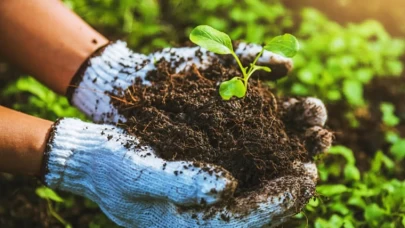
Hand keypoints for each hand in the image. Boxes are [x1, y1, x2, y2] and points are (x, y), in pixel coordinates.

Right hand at [65, 42, 331, 226]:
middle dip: (289, 191)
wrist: (93, 155)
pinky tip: (277, 141)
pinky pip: (240, 174)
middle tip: (314, 164)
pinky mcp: (202, 178)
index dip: (279, 201)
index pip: (244, 221)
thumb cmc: (111, 165)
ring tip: (307, 150)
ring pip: (253, 191)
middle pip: (256, 210)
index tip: (306, 176)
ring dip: (281, 173)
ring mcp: (203, 198)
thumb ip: (181, 182)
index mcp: (187, 226)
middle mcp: (200, 216)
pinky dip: (261, 160)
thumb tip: (228, 187)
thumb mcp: (140, 173)